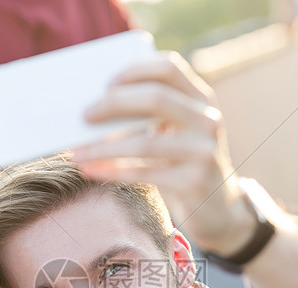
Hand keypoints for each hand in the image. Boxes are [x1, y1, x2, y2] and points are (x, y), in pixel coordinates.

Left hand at [72, 52, 248, 254]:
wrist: (219, 210)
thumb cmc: (183, 164)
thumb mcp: (177, 132)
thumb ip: (151, 114)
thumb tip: (94, 106)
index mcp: (202, 99)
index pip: (169, 68)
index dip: (135, 71)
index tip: (106, 83)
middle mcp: (208, 121)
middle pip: (156, 99)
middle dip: (114, 104)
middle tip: (84, 115)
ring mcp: (204, 152)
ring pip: (145, 143)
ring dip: (104, 147)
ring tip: (77, 153)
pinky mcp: (194, 182)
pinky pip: (144, 173)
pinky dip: (113, 171)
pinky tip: (92, 171)